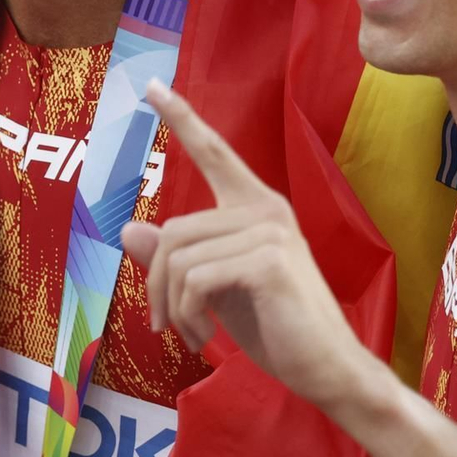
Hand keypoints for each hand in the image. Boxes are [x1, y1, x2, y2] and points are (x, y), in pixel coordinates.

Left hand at [119, 80, 366, 409]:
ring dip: (172, 306)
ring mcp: (271, 231)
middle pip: (172, 230)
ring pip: (177, 257)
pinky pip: (195, 280)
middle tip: (166, 324)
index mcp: (256, 208)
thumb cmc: (276, 329)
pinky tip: (204, 338)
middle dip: (157, 284)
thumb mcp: (214, 290)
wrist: (329, 370)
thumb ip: (176, 258)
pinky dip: (188, 315)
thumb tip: (128, 228)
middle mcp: (266, 210)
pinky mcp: (269, 261)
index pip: (215, 152)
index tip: (152, 86)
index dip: (181, 118)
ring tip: (191, 334)